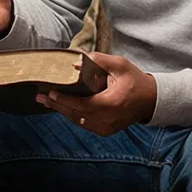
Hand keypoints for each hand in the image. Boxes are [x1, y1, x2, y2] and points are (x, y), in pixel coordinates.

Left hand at [39, 53, 157, 137]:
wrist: (150, 100)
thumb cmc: (135, 80)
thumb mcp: (120, 65)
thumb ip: (99, 61)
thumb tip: (77, 61)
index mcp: (111, 103)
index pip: (82, 104)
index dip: (64, 100)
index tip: (50, 93)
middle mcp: (108, 119)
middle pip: (76, 114)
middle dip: (57, 105)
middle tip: (40, 97)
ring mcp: (106, 127)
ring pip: (78, 121)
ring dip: (62, 111)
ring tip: (46, 101)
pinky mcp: (105, 130)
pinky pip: (84, 124)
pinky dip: (72, 115)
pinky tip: (61, 107)